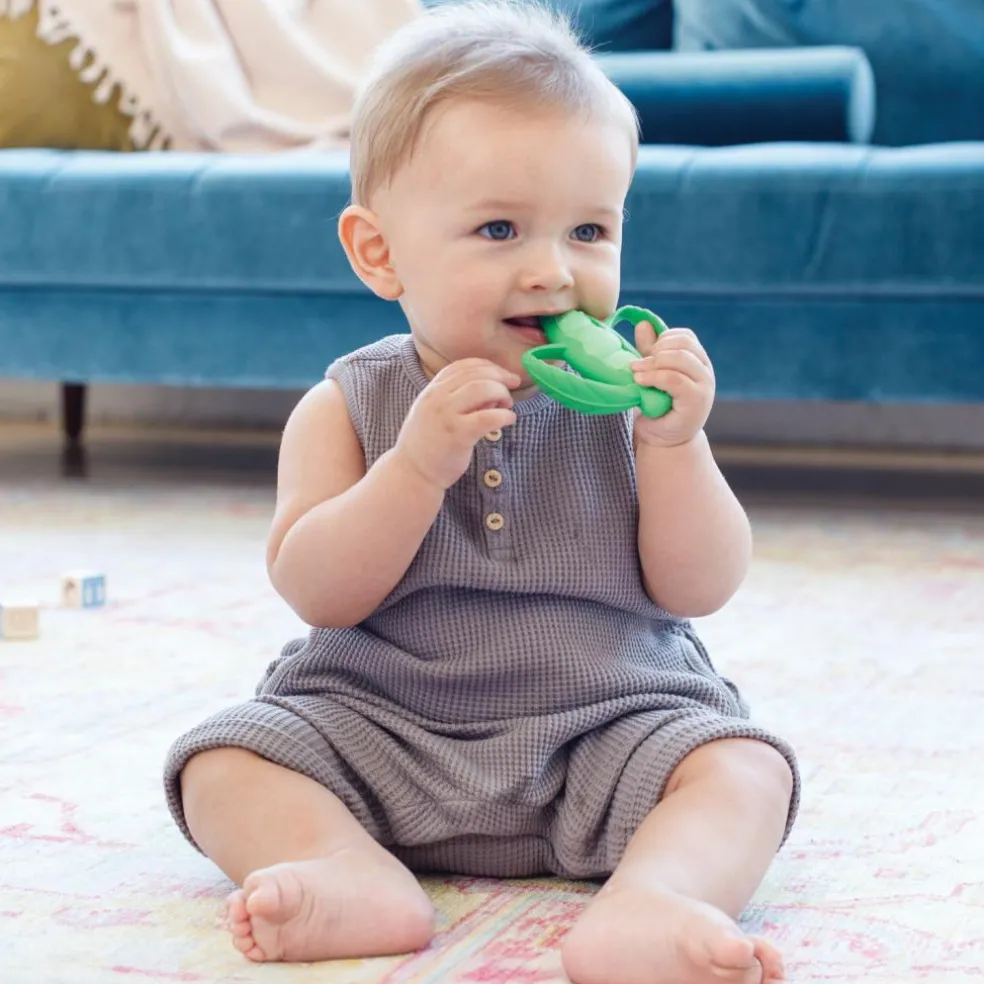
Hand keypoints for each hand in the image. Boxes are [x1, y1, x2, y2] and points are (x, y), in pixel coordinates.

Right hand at [394, 359, 519, 489]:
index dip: (488, 366)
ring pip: (483, 389)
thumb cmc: (428, 444)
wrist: (412, 473)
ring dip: (502, 394)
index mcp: (432, 390)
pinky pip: (488, 417)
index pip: (463, 365)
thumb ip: (457, 399)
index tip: (502, 375)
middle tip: (513, 387)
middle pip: (477, 374)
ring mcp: (446, 415)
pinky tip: (509, 420)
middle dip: (501, 377)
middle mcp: (437, 398)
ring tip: (507, 406)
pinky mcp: (458, 435)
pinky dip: (504, 416)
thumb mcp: (435, 413)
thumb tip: (491, 391)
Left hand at [630, 322, 714, 447]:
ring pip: (680, 358)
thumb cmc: (658, 408)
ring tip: (636, 373)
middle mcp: (705, 371)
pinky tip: (640, 381)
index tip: (646, 354)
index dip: (662, 339)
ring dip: (652, 363)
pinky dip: (653, 377)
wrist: (665, 442)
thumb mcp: (651, 375)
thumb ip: (649, 351)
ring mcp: (704, 385)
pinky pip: (675, 379)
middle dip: (656, 349)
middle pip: (683, 344)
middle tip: (637, 365)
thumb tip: (643, 323)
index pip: (685, 336)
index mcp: (697, 361)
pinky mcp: (696, 401)